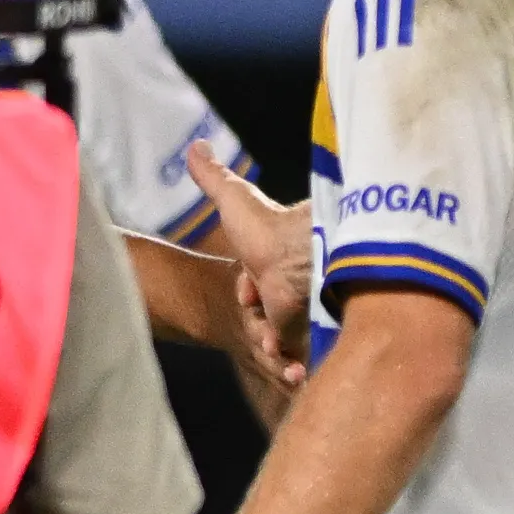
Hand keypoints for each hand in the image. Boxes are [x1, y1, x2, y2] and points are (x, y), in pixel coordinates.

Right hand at [192, 143, 312, 389]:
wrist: (306, 265)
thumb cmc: (273, 234)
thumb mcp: (237, 200)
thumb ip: (215, 178)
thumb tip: (195, 145)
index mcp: (286, 259)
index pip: (260, 282)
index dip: (248, 288)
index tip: (248, 286)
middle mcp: (303, 286)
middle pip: (267, 313)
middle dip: (256, 318)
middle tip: (257, 309)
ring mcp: (311, 314)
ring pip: (281, 340)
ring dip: (269, 342)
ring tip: (272, 337)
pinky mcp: (318, 340)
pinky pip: (302, 361)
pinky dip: (292, 368)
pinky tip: (292, 369)